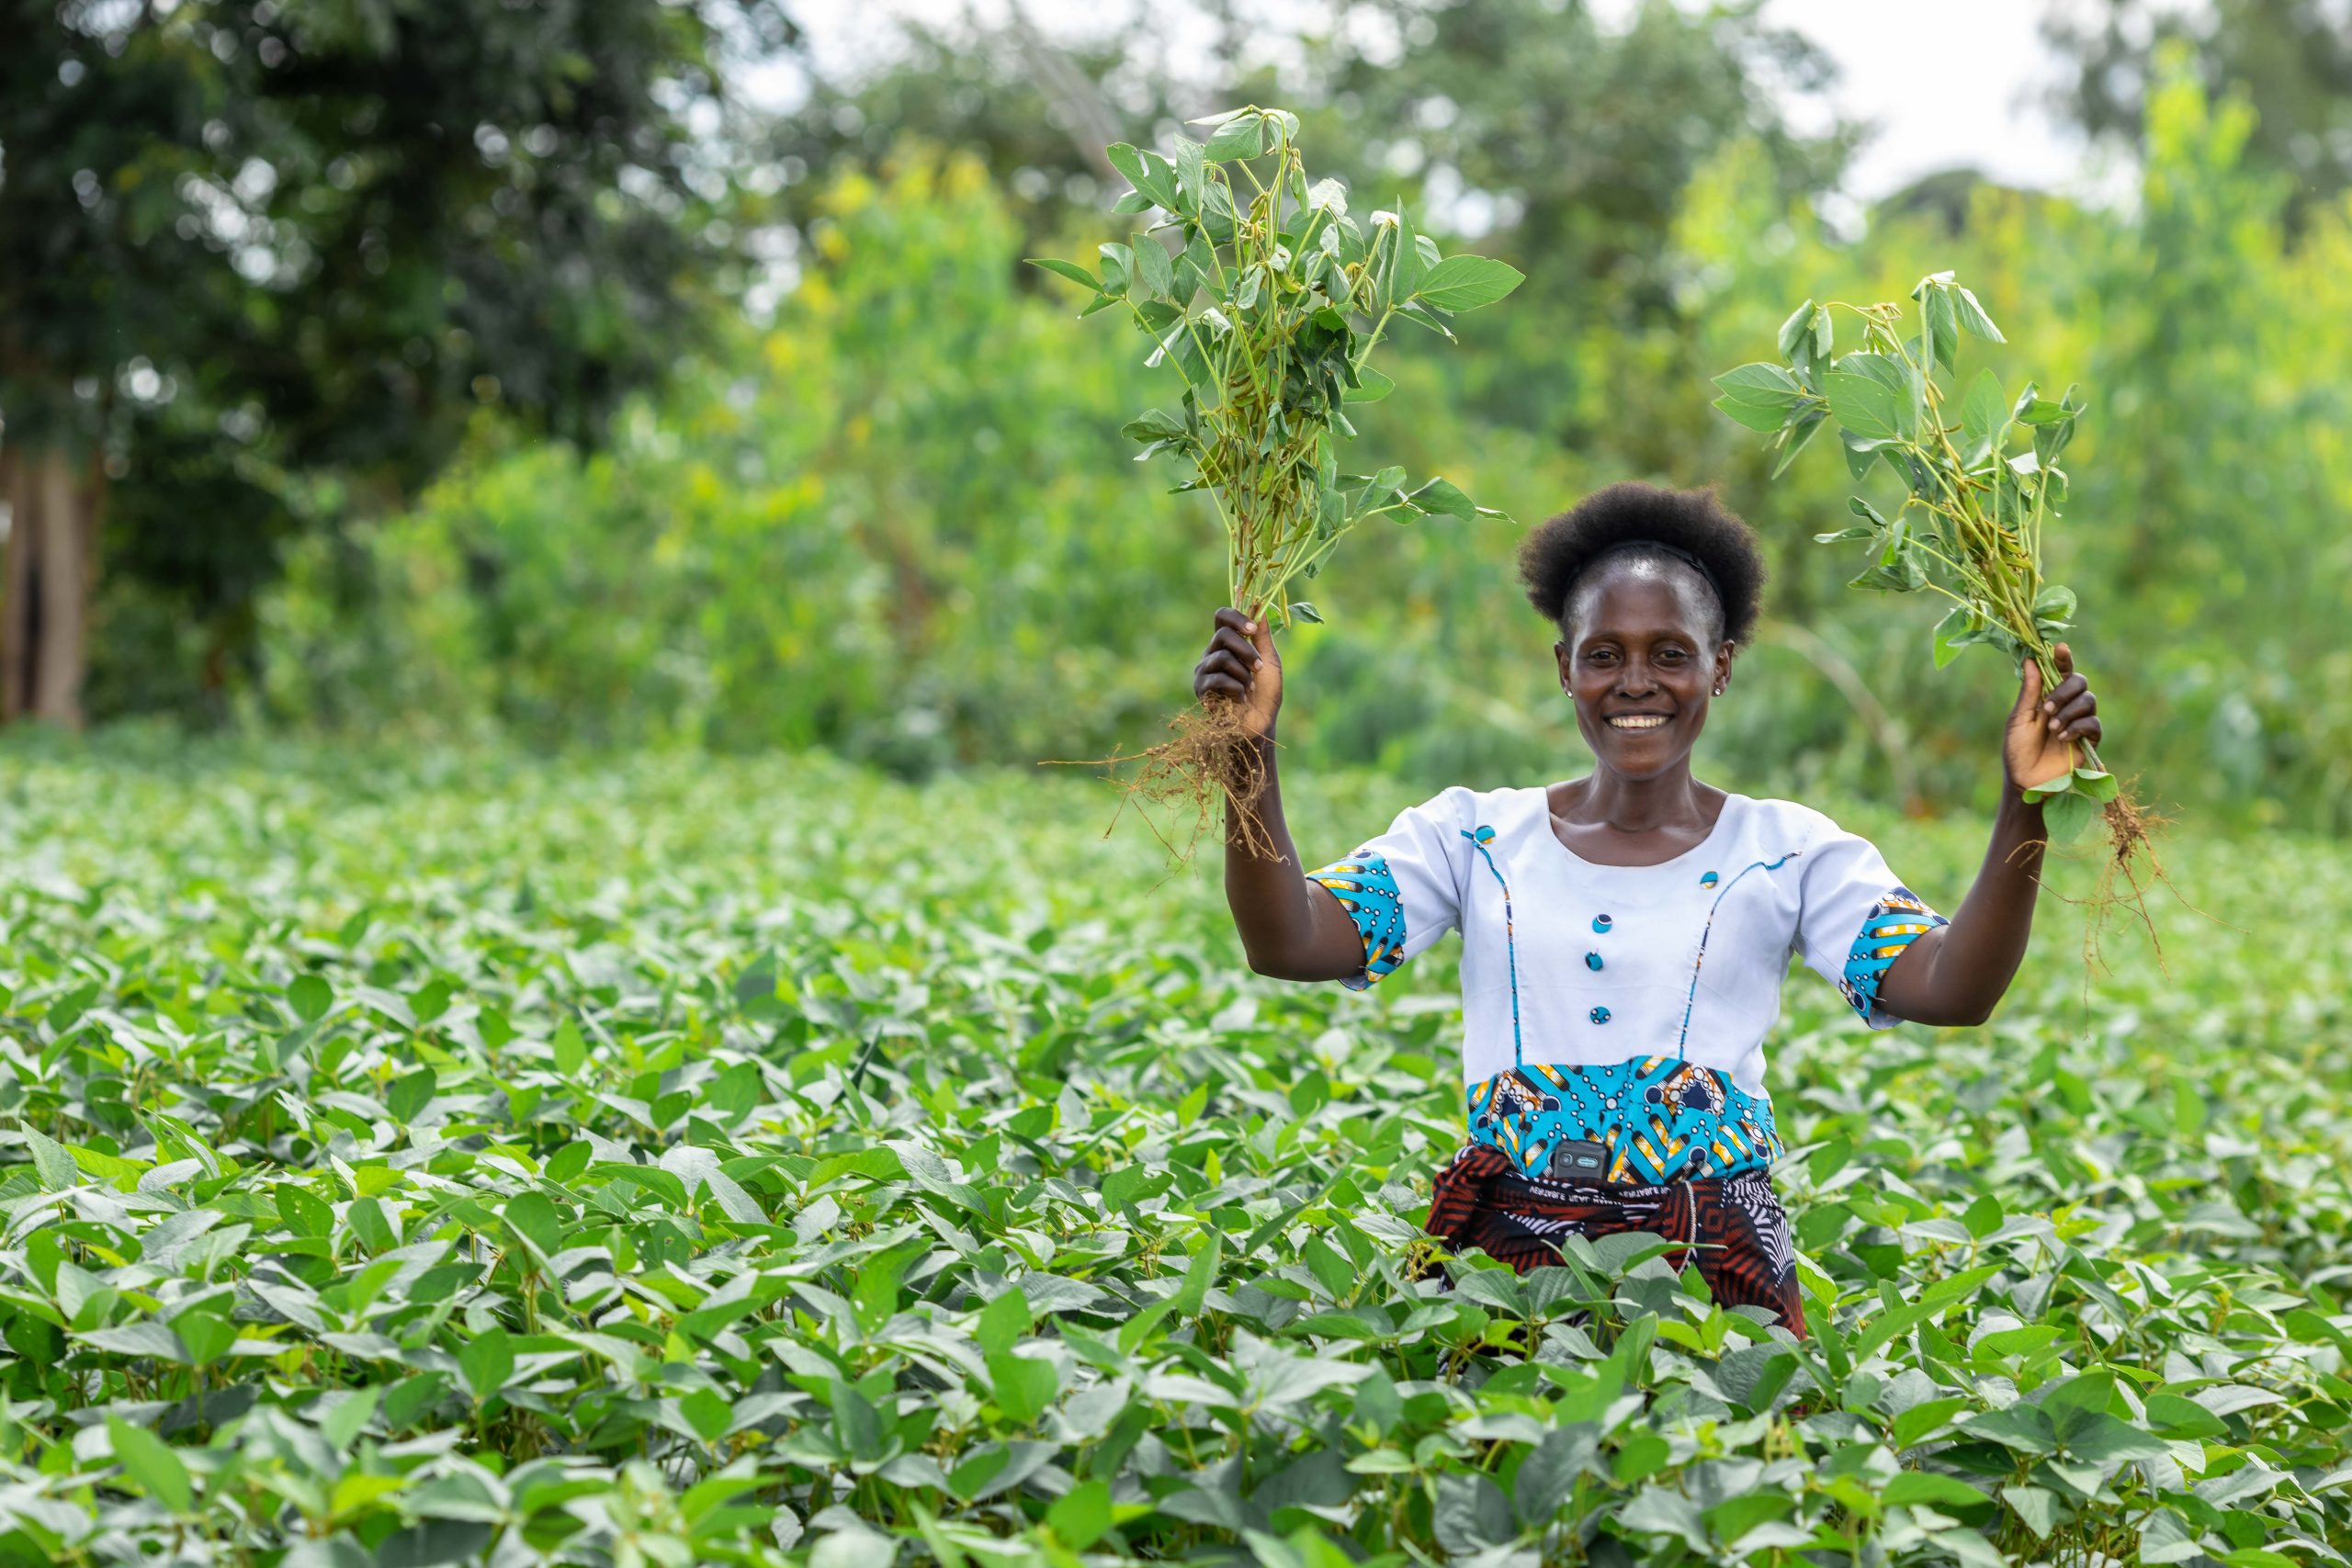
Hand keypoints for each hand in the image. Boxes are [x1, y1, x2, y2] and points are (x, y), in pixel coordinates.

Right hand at [1194, 606, 1281, 737]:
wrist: (1260, 724)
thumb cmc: (1266, 695)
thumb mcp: (1269, 661)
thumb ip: (1263, 637)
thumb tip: (1261, 609)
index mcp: (1228, 644)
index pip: (1222, 617)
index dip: (1236, 617)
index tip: (1252, 628)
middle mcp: (1212, 653)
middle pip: (1223, 634)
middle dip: (1246, 650)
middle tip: (1259, 668)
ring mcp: (1204, 670)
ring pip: (1222, 656)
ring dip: (1243, 674)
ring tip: (1249, 688)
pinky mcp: (1201, 689)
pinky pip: (1218, 678)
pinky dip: (1236, 689)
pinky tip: (1239, 699)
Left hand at [2004, 641, 2101, 791]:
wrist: (2025, 781)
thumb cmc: (2017, 750)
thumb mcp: (2019, 719)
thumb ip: (2029, 692)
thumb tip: (2031, 660)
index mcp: (2048, 697)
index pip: (2061, 671)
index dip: (2063, 658)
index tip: (2059, 648)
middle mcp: (2067, 705)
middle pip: (2080, 682)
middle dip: (2064, 691)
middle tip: (2047, 707)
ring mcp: (2079, 721)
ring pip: (2088, 700)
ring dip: (2068, 711)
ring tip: (2052, 727)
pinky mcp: (2089, 739)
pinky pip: (2093, 723)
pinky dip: (2077, 727)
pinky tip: (2062, 737)